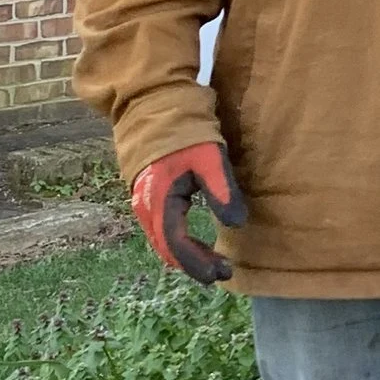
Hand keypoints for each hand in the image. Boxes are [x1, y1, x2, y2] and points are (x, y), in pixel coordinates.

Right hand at [131, 141, 249, 282]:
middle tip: (223, 272)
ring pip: (162, 240)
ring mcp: (142, 201)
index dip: (199, 263)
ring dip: (186, 255)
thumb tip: (237, 225)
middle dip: (194, 264)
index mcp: (159, 200)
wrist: (155, 106)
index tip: (223, 274)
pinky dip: (178, 241)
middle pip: (167, 248)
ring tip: (212, 262)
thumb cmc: (186, 131)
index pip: (177, 244)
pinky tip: (194, 243)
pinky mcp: (146, 195)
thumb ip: (222, 191)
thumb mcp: (210, 158)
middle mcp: (145, 206)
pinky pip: (160, 228)